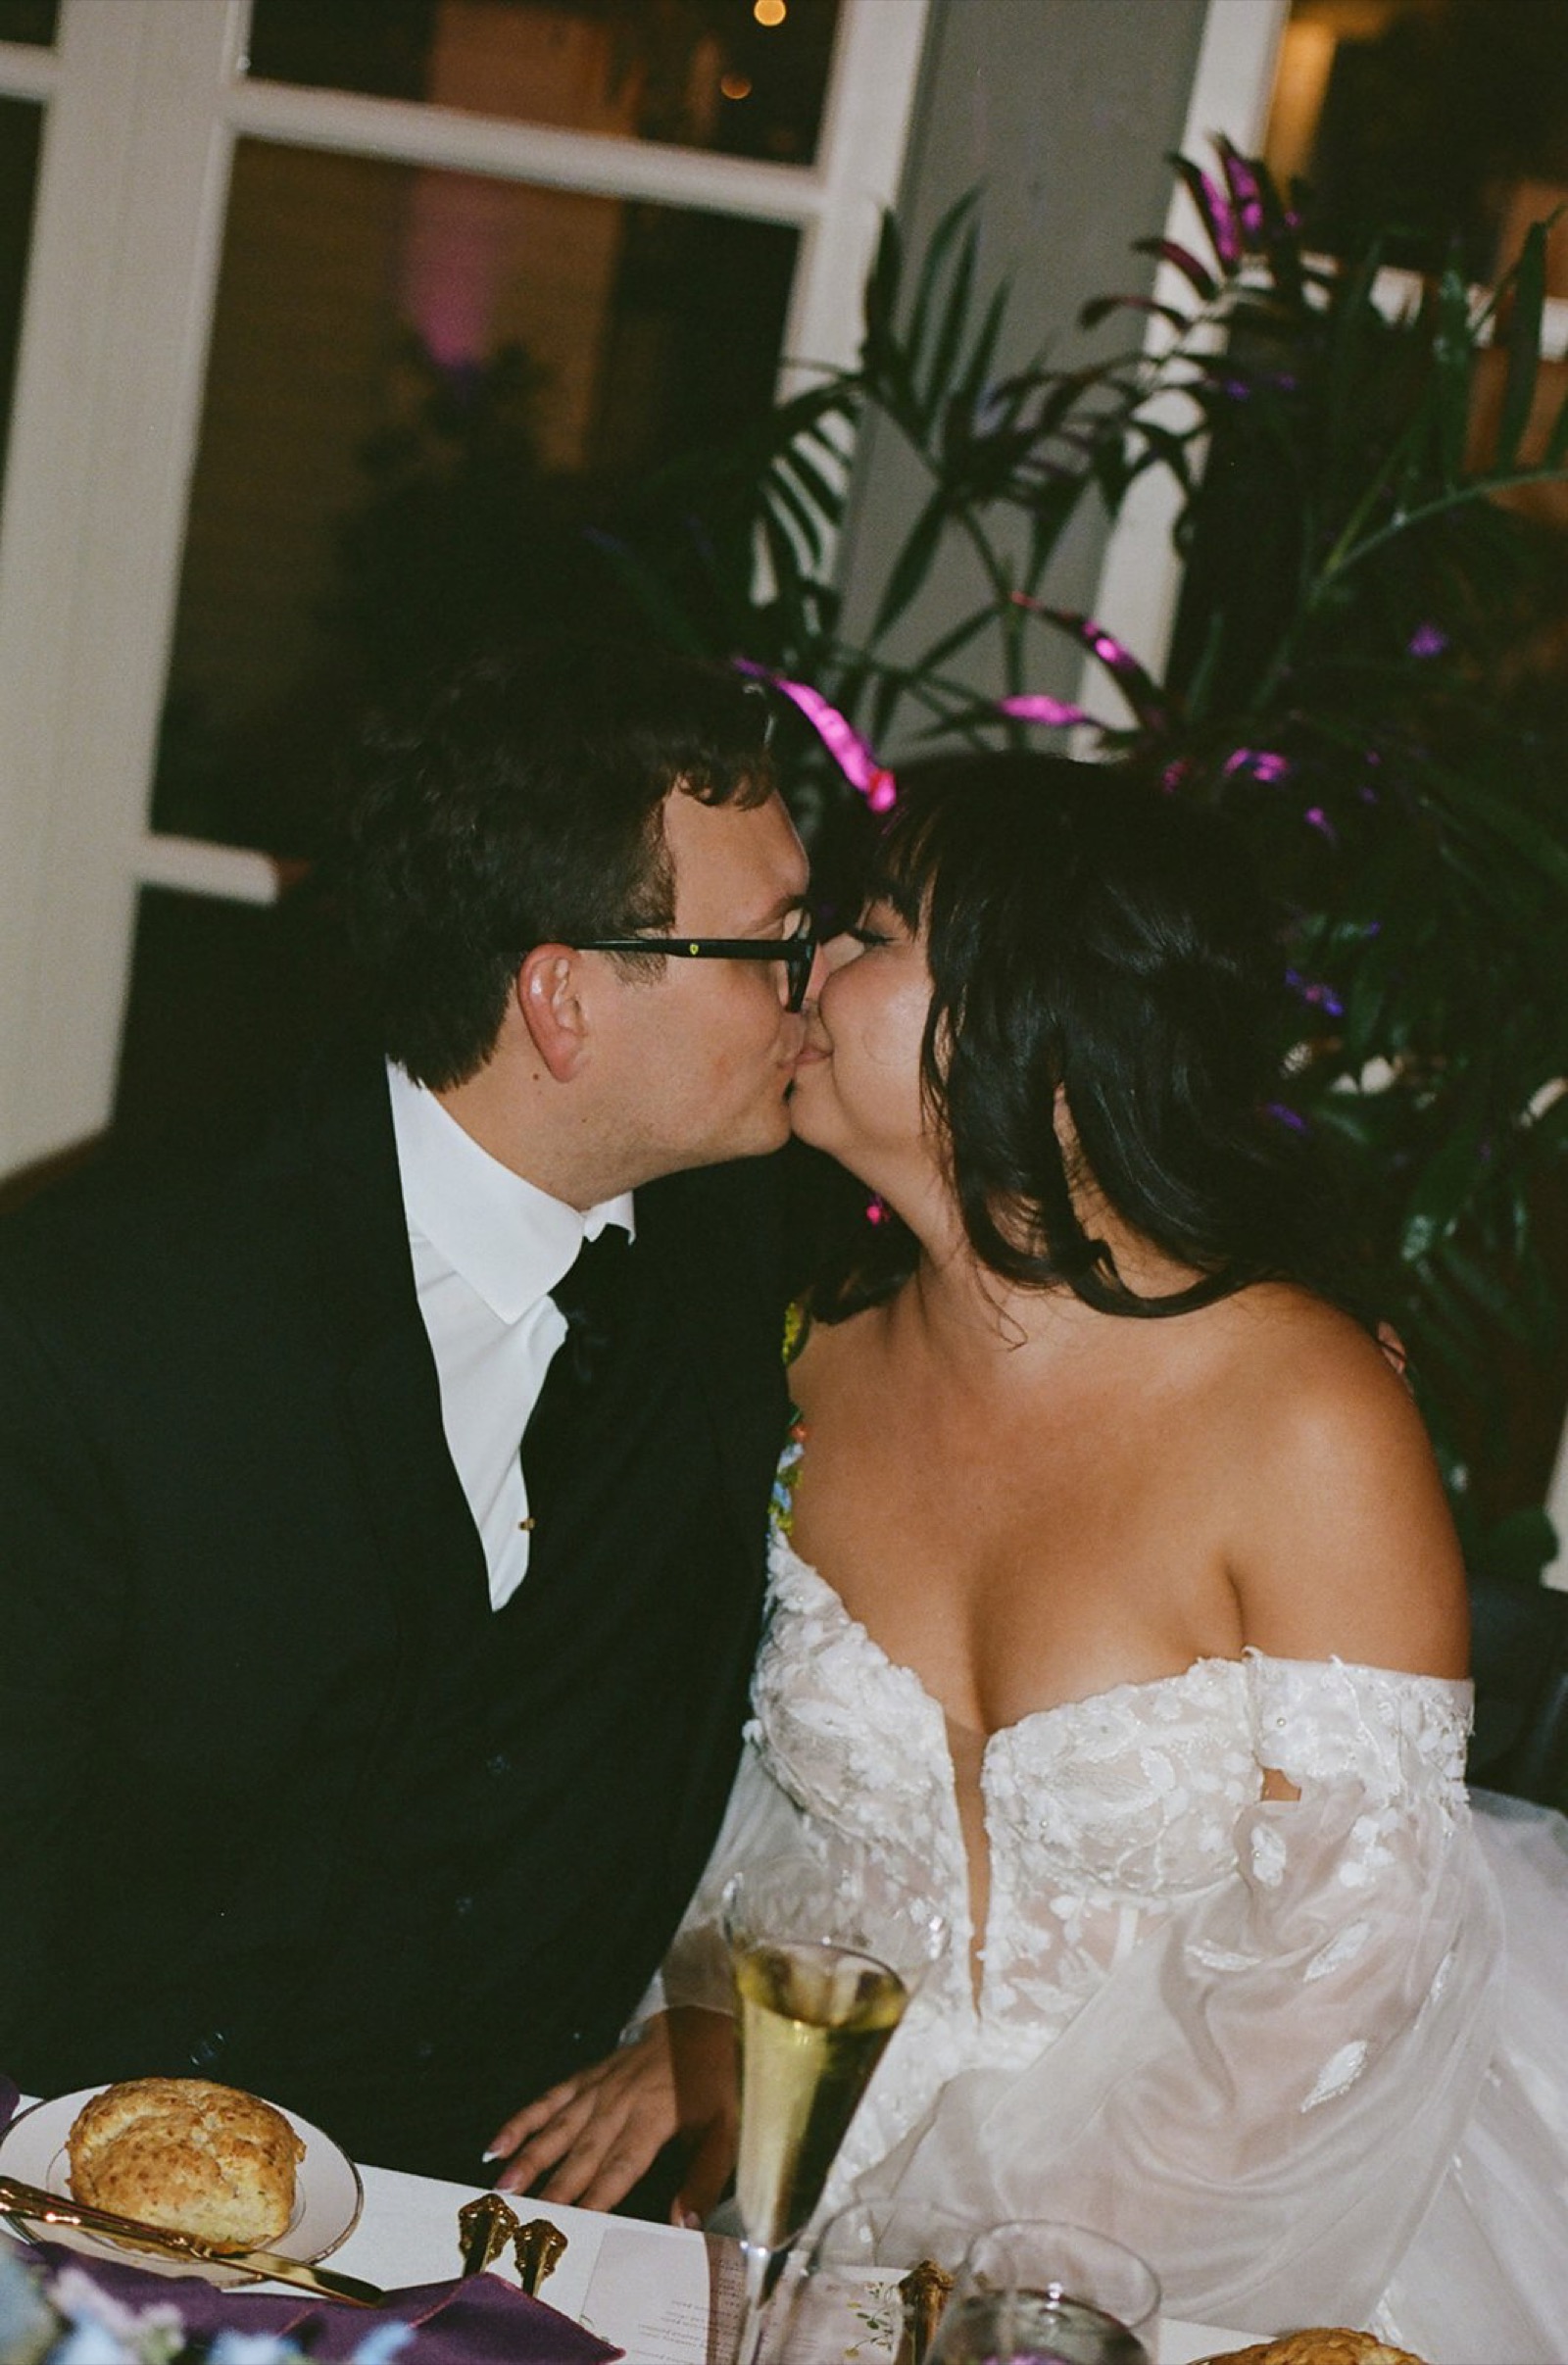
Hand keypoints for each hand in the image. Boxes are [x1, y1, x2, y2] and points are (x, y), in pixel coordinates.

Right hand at [487, 2006, 737, 2221]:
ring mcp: (598, 2088)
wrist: (700, 2022)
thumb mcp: (726, 2130)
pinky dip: (522, 2121)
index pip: (619, 2168)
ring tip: (503, 2188)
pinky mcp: (587, 2076)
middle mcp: (619, 2104)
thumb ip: (704, 2178)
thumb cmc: (715, 2083)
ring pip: (557, 2128)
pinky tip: (498, 2144)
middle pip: (582, 2154)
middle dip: (553, 2190)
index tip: (574, 2229)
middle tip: (524, 2222)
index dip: (596, 2199)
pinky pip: (549, 2099)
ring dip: (529, 2158)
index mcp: (653, 2118)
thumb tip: (681, 2225)